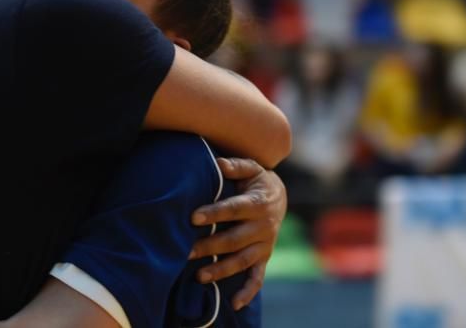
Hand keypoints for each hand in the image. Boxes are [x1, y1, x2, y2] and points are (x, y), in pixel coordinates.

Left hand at [188, 157, 285, 309]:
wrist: (279, 196)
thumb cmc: (257, 180)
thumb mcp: (251, 168)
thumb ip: (236, 166)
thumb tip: (219, 163)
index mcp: (258, 203)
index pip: (234, 209)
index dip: (214, 213)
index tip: (193, 217)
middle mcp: (263, 227)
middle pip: (234, 239)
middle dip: (210, 246)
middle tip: (186, 251)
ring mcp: (264, 245)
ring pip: (242, 260)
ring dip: (221, 270)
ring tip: (199, 276)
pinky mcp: (264, 257)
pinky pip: (258, 277)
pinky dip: (248, 292)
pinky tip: (235, 303)